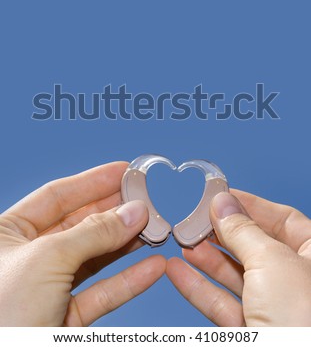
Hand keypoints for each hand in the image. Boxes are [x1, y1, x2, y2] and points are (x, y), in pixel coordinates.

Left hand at [0, 162, 165, 325]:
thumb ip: (94, 232)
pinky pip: (101, 293)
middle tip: (147, 199)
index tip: (124, 171)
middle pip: (80, 224)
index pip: (57, 196)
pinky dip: (129, 281)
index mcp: (8, 233)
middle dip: (115, 212)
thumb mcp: (47, 259)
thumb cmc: (1, 316)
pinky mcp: (63, 319)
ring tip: (156, 228)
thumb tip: (134, 211)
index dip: (93, 181)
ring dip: (127, 243)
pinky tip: (153, 266)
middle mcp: (27, 257)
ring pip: (95, 258)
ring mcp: (47, 288)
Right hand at [167, 189, 310, 325]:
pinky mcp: (252, 330)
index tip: (220, 195)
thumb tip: (222, 202)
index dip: (251, 205)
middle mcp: (297, 282)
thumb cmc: (303, 321)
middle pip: (254, 245)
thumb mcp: (271, 262)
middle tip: (196, 217)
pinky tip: (177, 270)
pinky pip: (221, 303)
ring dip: (205, 257)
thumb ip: (242, 230)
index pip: (283, 219)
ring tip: (182, 240)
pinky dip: (197, 286)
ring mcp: (275, 309)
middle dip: (223, 231)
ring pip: (235, 274)